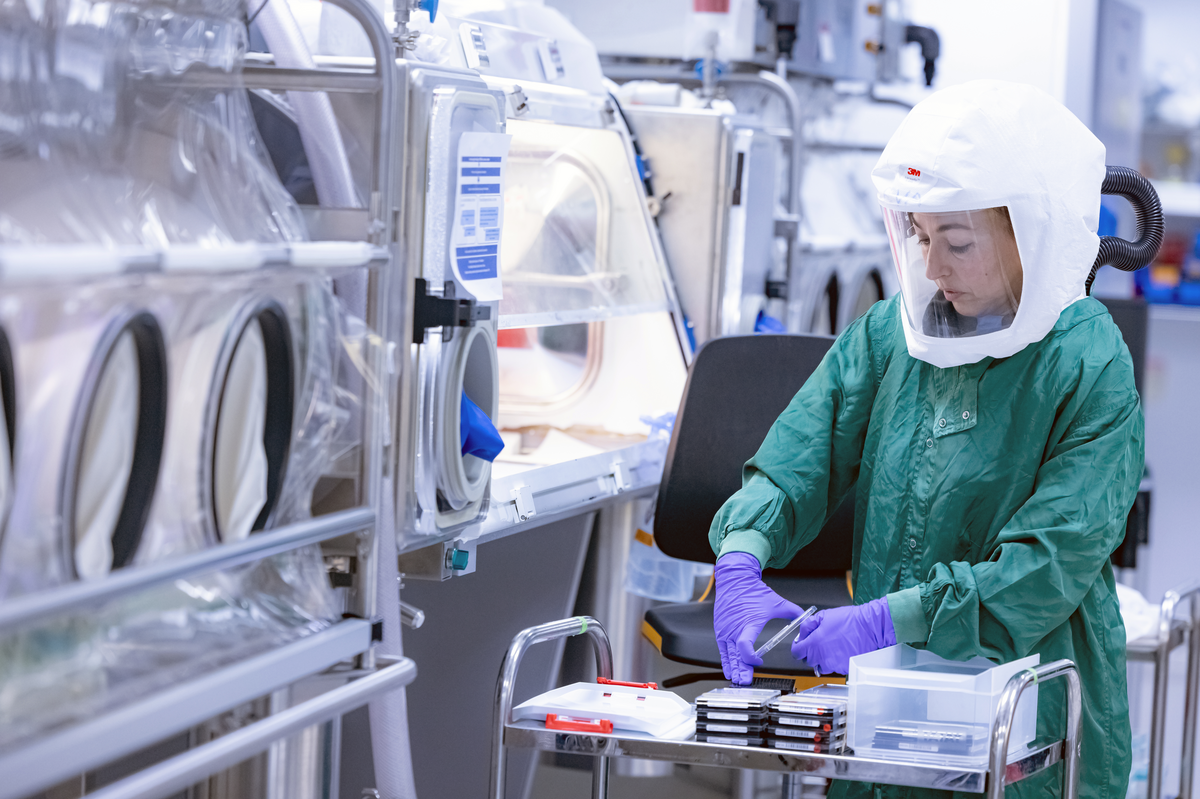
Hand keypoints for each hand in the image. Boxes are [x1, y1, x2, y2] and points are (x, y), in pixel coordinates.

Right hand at [713, 552, 801, 684]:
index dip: (751, 658)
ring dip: (733, 668)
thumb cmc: (753, 590)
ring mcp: (725, 631)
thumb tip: (805, 620)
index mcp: (748, 623)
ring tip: (737, 680)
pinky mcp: (720, 630)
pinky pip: (722, 650)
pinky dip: (726, 661)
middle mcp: (734, 629)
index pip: (744, 646)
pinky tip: (729, 669)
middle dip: (741, 670)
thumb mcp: (776, 602)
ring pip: (728, 655)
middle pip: (735, 656)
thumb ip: (793, 612)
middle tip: (745, 682)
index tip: (760, 661)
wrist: (734, 579)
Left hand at [791, 597, 896, 675]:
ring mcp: (833, 665)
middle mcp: (822, 657)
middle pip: (807, 661)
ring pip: (821, 665)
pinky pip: (834, 667)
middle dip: (810, 652)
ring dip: (822, 658)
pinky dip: (835, 660)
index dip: (797, 647)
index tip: (801, 644)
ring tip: (831, 645)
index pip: (796, 653)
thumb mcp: (823, 616)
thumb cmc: (849, 620)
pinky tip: (840, 649)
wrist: (869, 627)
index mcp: (814, 644)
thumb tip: (801, 634)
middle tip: (818, 641)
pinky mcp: (843, 668)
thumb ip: (807, 626)